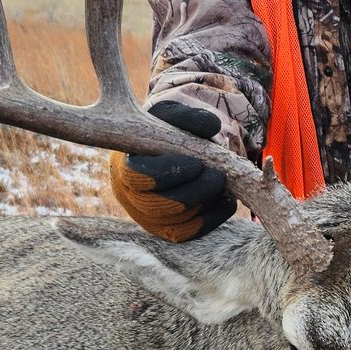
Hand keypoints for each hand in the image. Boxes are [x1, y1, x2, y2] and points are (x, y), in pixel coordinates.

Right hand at [110, 101, 236, 241]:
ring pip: (177, 221)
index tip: (197, 164)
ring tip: (223, 182)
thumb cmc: (164, 131)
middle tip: (218, 176)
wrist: (166, 153)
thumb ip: (188, 118)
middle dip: (195, 191)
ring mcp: (147, 218)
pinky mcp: (166, 230)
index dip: (170, 172)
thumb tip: (211, 127)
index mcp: (124, 166)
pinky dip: (213, 217)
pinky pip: (190, 232)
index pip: (138, 176)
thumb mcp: (172, 117)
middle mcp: (129, 197)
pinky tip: (227, 200)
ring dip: (206, 202)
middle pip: (160, 205)